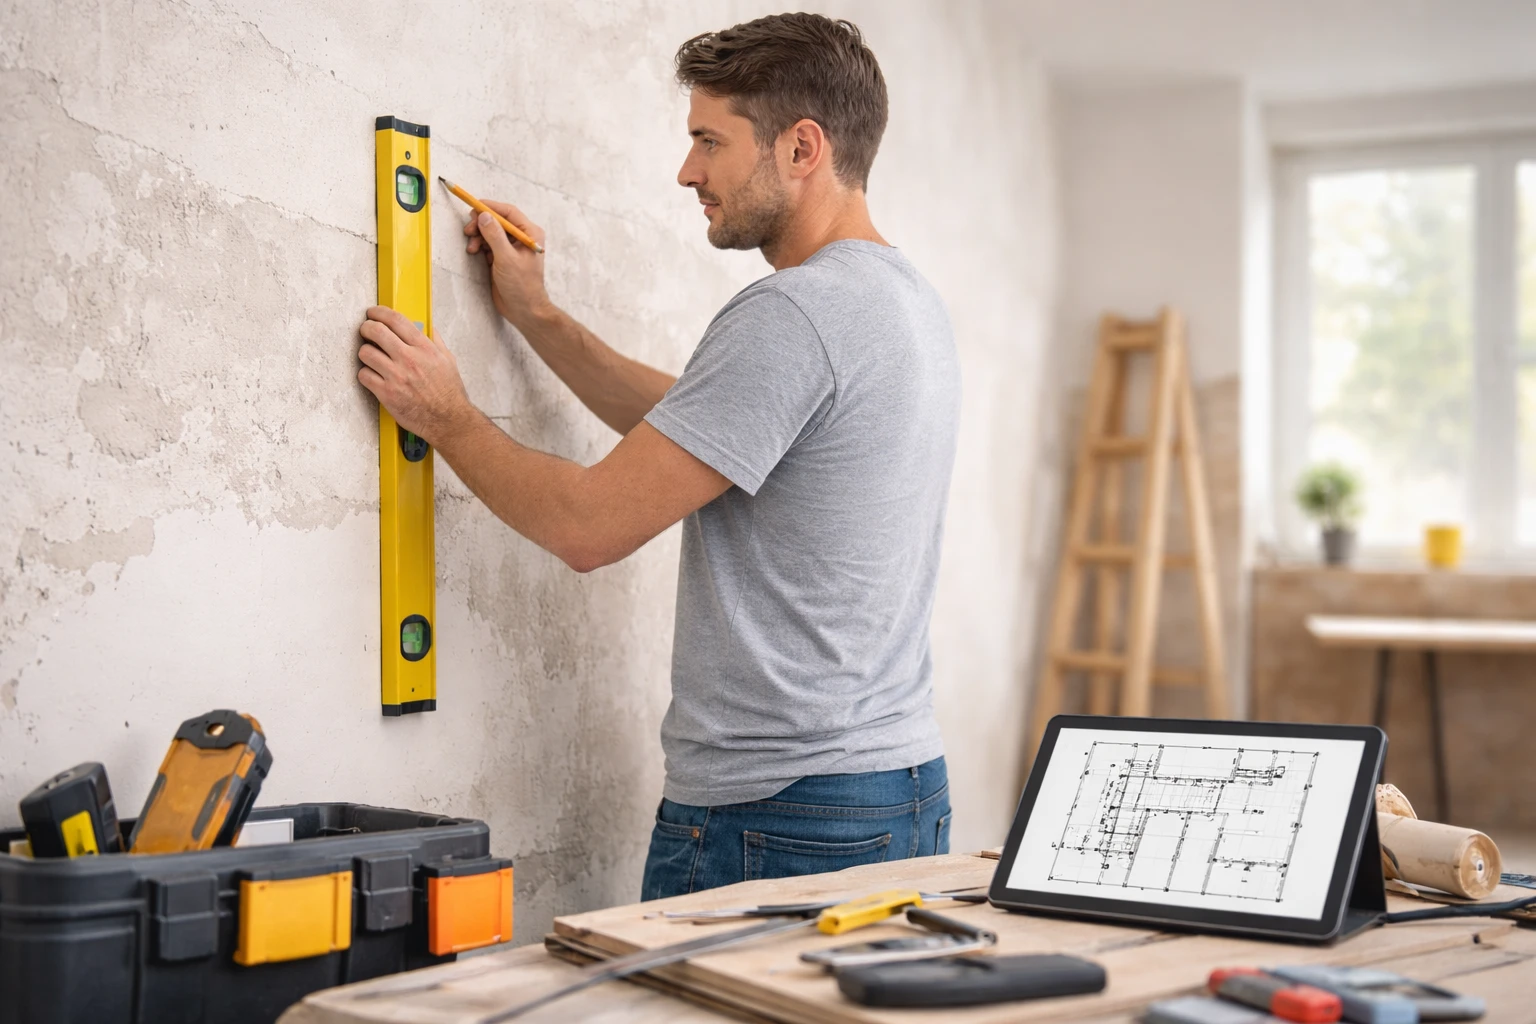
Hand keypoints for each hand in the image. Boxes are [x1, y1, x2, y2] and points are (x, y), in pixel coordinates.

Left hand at [357, 307, 473, 443]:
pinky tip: (373, 376)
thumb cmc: (449, 393)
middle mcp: (409, 360)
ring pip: (365, 353)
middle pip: (376, 331)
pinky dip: (366, 374)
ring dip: (365, 352)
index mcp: (425, 348)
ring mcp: (396, 377)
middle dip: (366, 327)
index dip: (380, 312)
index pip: (396, 320)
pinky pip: (363, 375)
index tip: (373, 313)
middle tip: (366, 330)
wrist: (448, 420)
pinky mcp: (386, 394)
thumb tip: (425, 327)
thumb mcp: (448, 360)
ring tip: (371, 357)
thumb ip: (435, 341)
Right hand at [464, 200, 550, 326]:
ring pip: (490, 232)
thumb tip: (484, 216)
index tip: (474, 207)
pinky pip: (488, 244)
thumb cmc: (522, 286)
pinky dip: (479, 245)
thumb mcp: (506, 258)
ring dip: (478, 236)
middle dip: (481, 223)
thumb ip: (495, 236)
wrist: (523, 310)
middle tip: (469, 229)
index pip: (508, 212)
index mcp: (530, 234)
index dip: (490, 207)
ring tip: (472, 246)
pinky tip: (474, 251)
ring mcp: (511, 248)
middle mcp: (522, 238)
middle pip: (497, 221)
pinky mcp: (502, 257)